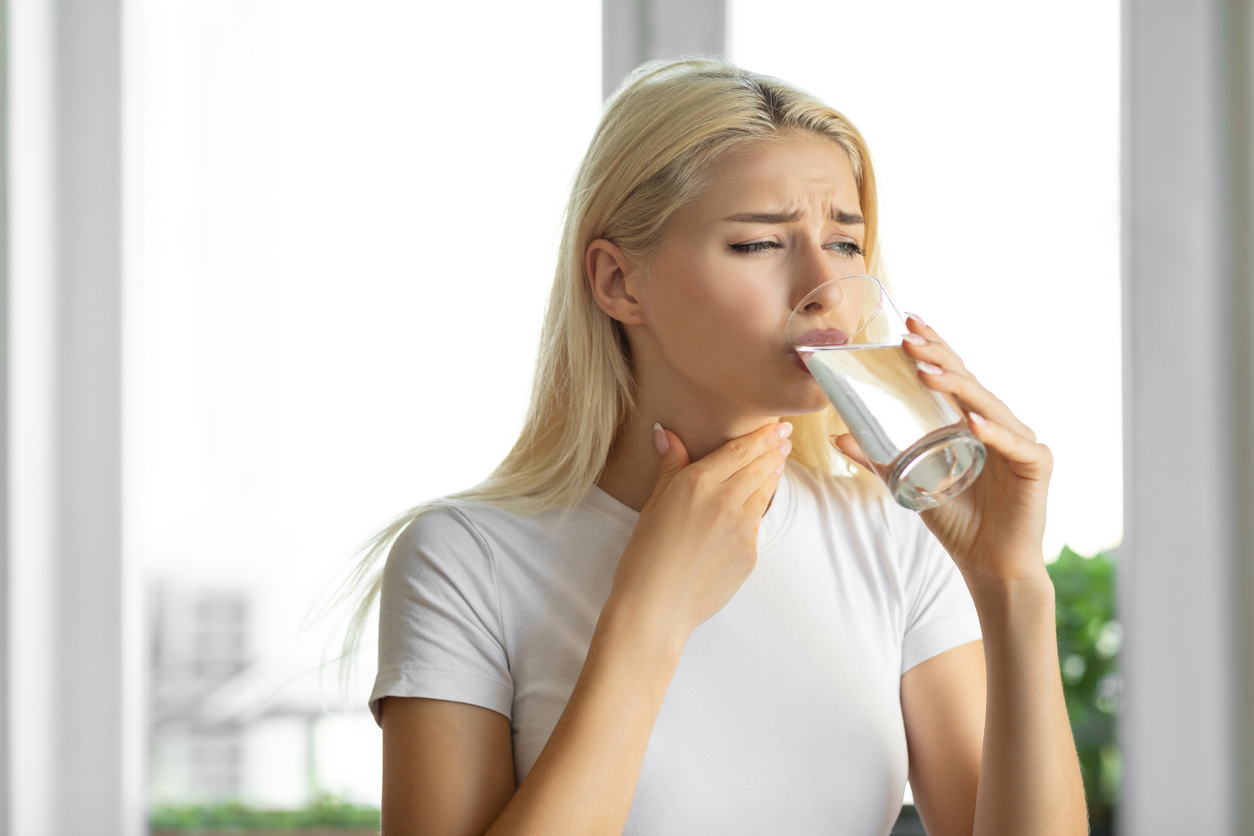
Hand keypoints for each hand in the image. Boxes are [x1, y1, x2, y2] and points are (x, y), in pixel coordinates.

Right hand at [608, 422, 792, 640]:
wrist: (656, 607)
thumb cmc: (645, 555)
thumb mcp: (654, 504)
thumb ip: (671, 466)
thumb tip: (666, 433)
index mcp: (698, 483)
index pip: (740, 450)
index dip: (762, 436)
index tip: (777, 426)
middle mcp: (725, 501)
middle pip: (759, 467)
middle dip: (774, 450)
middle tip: (785, 438)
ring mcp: (742, 528)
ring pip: (764, 493)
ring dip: (773, 475)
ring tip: (778, 463)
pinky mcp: (750, 554)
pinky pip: (756, 524)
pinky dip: (757, 510)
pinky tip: (756, 505)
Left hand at [831, 315, 1051, 581]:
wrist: (988, 563)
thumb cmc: (955, 520)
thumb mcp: (909, 483)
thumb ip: (879, 458)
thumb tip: (839, 436)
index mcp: (971, 421)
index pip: (952, 376)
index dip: (933, 348)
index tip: (907, 323)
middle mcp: (998, 424)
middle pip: (967, 383)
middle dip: (937, 357)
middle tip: (909, 337)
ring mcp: (1020, 441)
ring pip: (987, 405)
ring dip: (957, 388)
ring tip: (927, 372)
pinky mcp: (1036, 465)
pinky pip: (1014, 444)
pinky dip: (993, 432)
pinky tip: (973, 422)